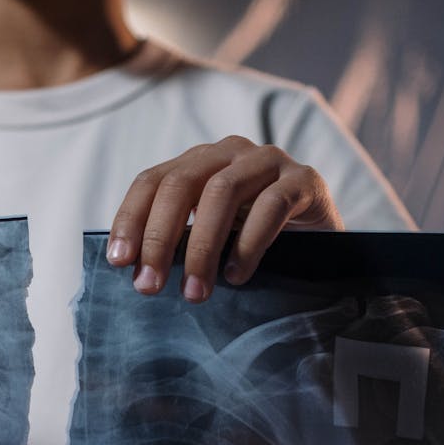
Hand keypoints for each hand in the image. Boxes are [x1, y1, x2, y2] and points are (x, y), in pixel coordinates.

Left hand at [106, 136, 343, 302]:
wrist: (325, 242)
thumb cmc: (256, 243)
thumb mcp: (212, 239)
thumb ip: (179, 243)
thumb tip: (136, 273)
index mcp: (200, 162)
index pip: (152, 181)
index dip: (131, 219)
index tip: (118, 262)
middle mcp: (231, 152)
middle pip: (181, 184)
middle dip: (159, 238)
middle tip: (150, 287)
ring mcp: (270, 161)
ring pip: (222, 192)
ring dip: (202, 247)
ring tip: (194, 292)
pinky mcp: (305, 179)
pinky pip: (272, 205)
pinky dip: (248, 243)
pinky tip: (236, 276)